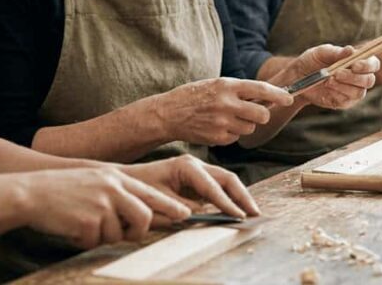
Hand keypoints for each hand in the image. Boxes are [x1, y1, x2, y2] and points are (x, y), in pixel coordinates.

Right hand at [21, 167, 189, 248]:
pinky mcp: (87, 220)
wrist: (30, 192)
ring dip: (103, 236)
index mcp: (116, 177)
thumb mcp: (96, 181)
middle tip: (127, 234)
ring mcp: (101, 204)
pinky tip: (71, 227)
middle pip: (144, 216)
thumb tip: (141, 216)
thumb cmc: (64, 190)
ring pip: (118, 233)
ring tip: (84, 224)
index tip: (185, 214)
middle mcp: (112, 188)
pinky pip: (95, 241)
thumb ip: (119, 193)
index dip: (169, 206)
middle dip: (138, 231)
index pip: (150, 194)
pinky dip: (84, 241)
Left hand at [123, 155, 258, 220]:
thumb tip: (204, 213)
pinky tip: (238, 209)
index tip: (238, 216)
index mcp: (186, 167)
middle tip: (255, 212)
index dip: (226, 202)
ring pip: (226, 181)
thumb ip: (182, 207)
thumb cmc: (139, 189)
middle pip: (227, 178)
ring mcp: (199, 172)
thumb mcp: (158, 200)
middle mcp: (196, 166)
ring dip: (240, 196)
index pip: (212, 186)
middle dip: (242, 195)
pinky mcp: (198, 181)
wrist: (126, 182)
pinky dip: (230, 198)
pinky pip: (220, 187)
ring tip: (252, 212)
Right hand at [155, 78, 292, 145]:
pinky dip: (231, 134)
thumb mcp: (216, 85)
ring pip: (250, 128)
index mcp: (227, 86)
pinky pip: (236, 138)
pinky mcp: (218, 137)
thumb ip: (239, 90)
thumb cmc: (194, 96)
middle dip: (262, 115)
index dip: (278, 95)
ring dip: (245, 125)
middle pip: (261, 114)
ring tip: (228, 118)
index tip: (289, 98)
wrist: (169, 113)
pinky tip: (217, 127)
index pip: (261, 89)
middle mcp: (226, 103)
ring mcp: (222, 122)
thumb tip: (266, 98)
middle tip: (256, 113)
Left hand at [276, 44, 378, 109]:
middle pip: (369, 80)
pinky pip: (347, 100)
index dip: (368, 65)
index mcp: (358, 62)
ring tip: (328, 80)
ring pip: (359, 92)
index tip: (354, 65)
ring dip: (344, 86)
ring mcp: (353, 91)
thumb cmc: (312, 60)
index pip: (373, 64)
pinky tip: (327, 87)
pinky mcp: (344, 102)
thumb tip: (351, 50)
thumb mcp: (321, 52)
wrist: (298, 76)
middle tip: (336, 73)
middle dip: (354, 77)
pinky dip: (337, 93)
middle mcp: (359, 77)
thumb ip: (337, 52)